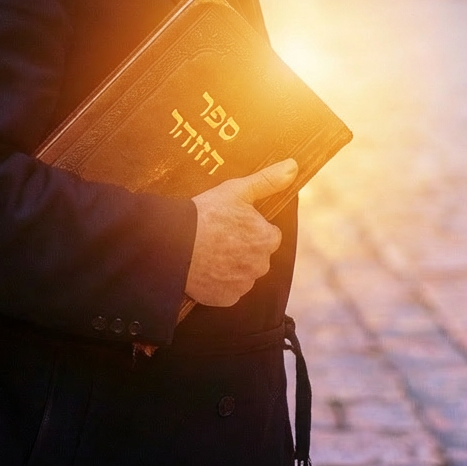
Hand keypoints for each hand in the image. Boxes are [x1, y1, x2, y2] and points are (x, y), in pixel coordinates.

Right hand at [185, 159, 297, 306]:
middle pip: (258, 256)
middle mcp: (260, 266)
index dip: (253, 227)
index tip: (235, 223)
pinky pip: (229, 291)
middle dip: (245, 248)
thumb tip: (293, 166)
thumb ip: (268, 180)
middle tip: (221, 236)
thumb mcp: (238, 189)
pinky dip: (221, 283)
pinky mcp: (225, 299)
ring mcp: (242, 285)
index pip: (270, 235)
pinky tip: (206, 269)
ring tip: (211, 252)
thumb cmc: (207, 213)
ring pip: (244, 273)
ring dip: (234, 266)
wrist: (173, 243)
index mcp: (266, 239)